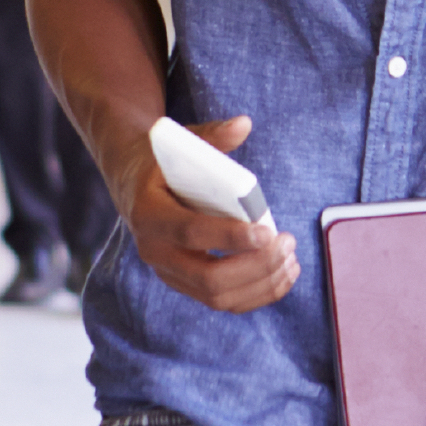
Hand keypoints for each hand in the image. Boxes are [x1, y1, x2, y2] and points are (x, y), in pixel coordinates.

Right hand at [127, 115, 297, 313]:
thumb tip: (244, 124)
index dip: (229, 237)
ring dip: (261, 283)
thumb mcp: (180, 142)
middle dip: (255, 266)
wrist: (133, 184)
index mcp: (149, 212)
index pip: (190, 233)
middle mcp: (154, 250)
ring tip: (291, 260)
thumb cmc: (163, 162)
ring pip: (218, 297)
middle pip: (208, 278)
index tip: (267, 232)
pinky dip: (258, 294)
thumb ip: (212, 135)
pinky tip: (283, 275)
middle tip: (286, 244)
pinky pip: (224, 302)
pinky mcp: (185, 284)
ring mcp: (169, 273)